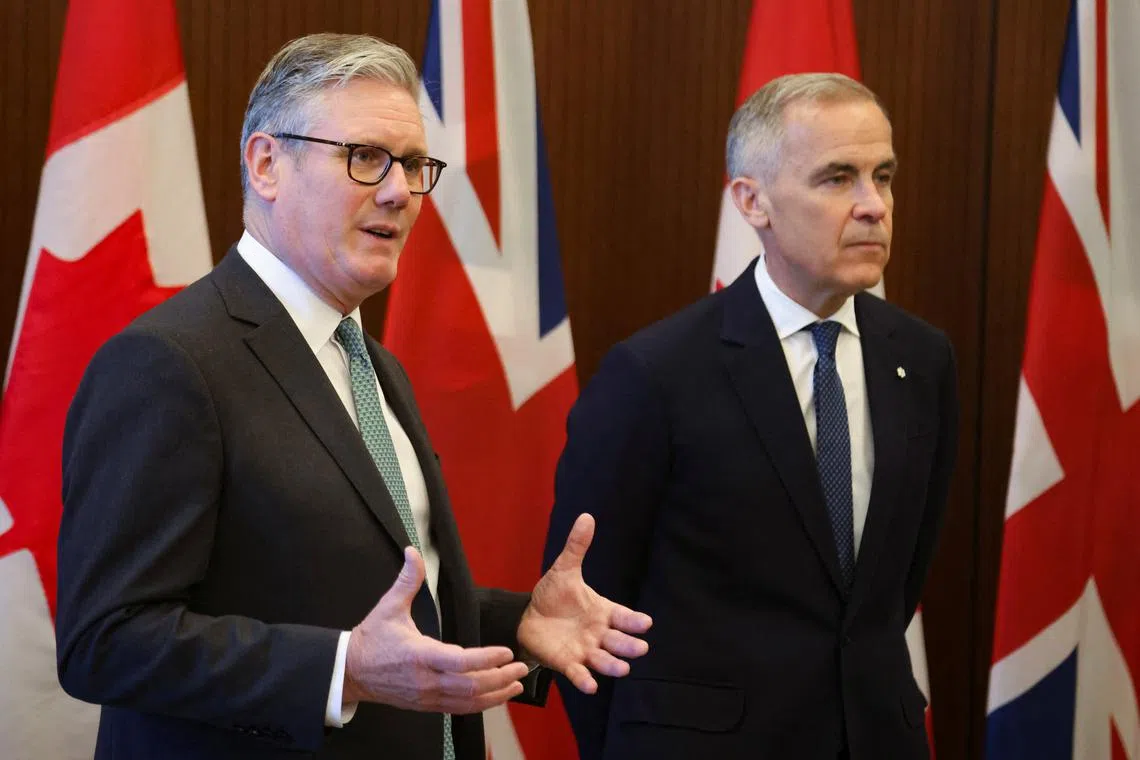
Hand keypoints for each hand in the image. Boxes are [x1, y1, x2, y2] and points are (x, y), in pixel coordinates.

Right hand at [344, 546, 529, 713]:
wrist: (350, 672)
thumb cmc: (371, 640)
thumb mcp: (388, 607)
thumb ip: (406, 580)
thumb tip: (412, 552)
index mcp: (419, 655)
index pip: (459, 662)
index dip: (485, 659)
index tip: (505, 652)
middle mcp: (426, 680)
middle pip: (470, 686)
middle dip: (500, 677)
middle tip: (521, 666)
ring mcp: (427, 696)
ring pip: (468, 702)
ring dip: (496, 694)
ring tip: (516, 683)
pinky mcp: (427, 706)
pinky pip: (459, 710)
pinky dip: (481, 704)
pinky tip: (496, 696)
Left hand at [518, 513, 652, 693]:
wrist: (527, 615)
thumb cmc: (553, 594)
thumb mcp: (564, 569)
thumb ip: (577, 546)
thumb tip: (586, 517)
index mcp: (602, 611)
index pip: (623, 616)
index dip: (634, 621)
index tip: (645, 623)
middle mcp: (598, 633)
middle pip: (619, 641)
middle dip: (629, 645)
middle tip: (640, 648)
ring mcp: (585, 650)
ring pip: (604, 660)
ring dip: (613, 665)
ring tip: (622, 669)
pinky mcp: (568, 663)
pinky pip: (579, 673)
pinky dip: (585, 680)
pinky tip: (591, 686)